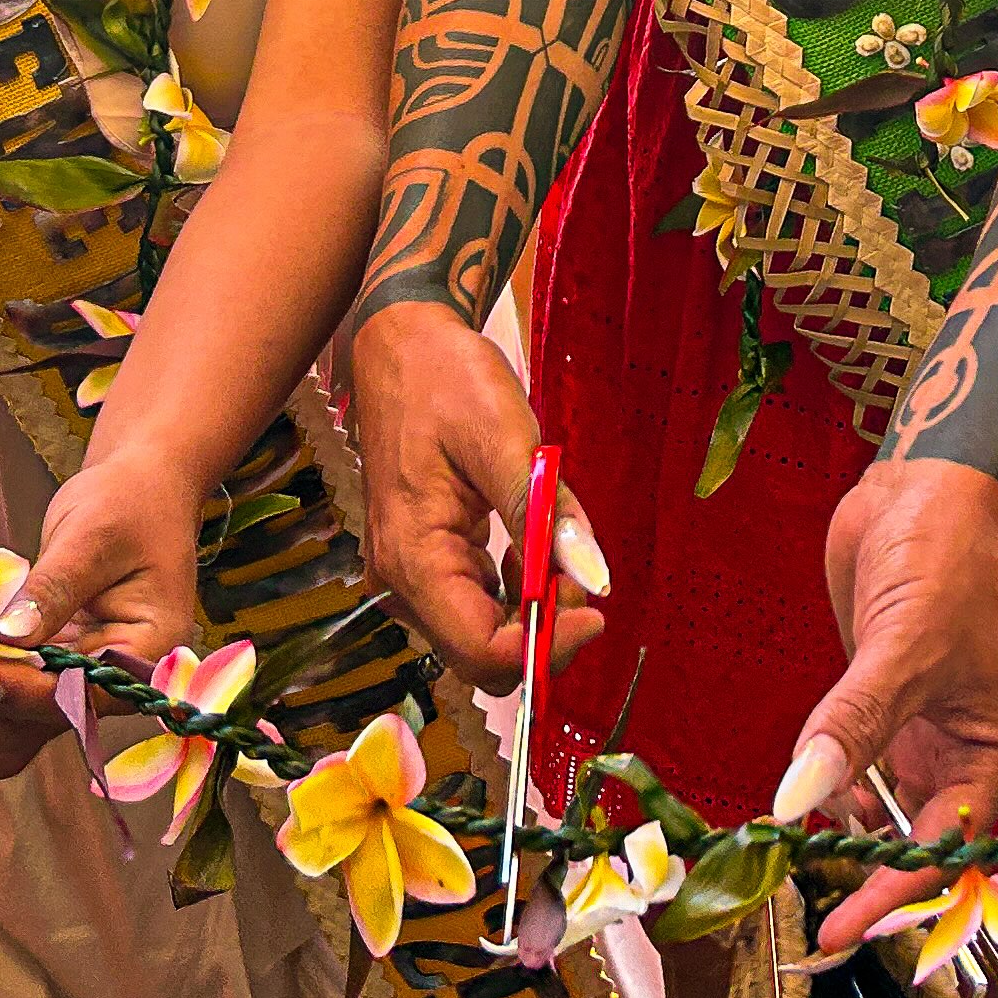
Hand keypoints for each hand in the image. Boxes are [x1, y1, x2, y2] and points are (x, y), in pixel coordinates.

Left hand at [0, 449, 213, 787]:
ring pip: (21, 725)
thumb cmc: (127, 502)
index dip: (15, 689)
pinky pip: (16, 709)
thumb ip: (53, 589)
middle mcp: (117, 682)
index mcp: (145, 653)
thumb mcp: (92, 537)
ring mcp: (83, 681)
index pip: (75, 692)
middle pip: (40, 719)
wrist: (140, 486)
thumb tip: (8, 635)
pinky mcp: (55, 671)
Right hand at [350, 303, 602, 690]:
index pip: (480, 649)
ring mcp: (411, 573)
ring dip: (535, 610)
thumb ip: (546, 513)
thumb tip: (593, 578)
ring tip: (561, 548)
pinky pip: (479, 603)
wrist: (403, 345)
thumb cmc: (446, 381)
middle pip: (481, 653)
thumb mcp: (505, 438)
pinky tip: (535, 547)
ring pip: (484, 632)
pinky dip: (519, 590)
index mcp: (413, 556)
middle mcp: (402, 579)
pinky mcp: (427, 560)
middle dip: (543, 631)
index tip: (595, 614)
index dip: (543, 648)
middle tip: (583, 577)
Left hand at [797, 456, 997, 953]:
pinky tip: (796, 800)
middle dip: (864, 880)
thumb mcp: (903, 648)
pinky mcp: (871, 709)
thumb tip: (800, 798)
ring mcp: (909, 736)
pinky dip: (820, 791)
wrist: (922, 488)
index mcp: (987, 759)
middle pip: (908, 846)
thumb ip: (852, 726)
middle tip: (809, 919)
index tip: (840, 931)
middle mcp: (953, 759)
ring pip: (872, 814)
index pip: (940, 852)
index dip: (891, 895)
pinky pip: (843, 770)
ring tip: (791, 863)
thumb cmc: (944, 559)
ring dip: (838, 839)